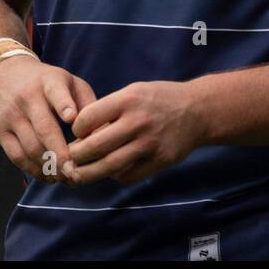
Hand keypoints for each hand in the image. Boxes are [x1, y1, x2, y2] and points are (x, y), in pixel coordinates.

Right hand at [0, 56, 96, 185]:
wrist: (5, 75)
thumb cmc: (48, 83)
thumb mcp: (69, 82)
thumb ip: (87, 103)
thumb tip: (102, 133)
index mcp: (49, 81)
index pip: (56, 92)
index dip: (64, 105)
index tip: (72, 118)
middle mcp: (27, 97)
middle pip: (43, 128)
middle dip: (60, 154)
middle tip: (74, 172)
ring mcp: (11, 115)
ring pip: (30, 147)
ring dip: (49, 167)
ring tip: (66, 178)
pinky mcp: (0, 131)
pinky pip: (17, 156)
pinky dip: (34, 170)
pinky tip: (49, 176)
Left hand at [63, 80, 207, 185]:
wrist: (197, 110)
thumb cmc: (158, 99)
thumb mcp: (133, 92)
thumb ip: (109, 110)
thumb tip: (81, 136)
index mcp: (128, 99)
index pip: (87, 119)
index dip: (77, 130)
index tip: (78, 134)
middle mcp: (138, 121)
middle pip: (95, 146)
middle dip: (76, 156)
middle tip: (70, 159)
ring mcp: (149, 143)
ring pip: (109, 166)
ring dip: (89, 173)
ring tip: (78, 174)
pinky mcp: (160, 161)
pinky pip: (129, 175)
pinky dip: (115, 176)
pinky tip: (110, 172)